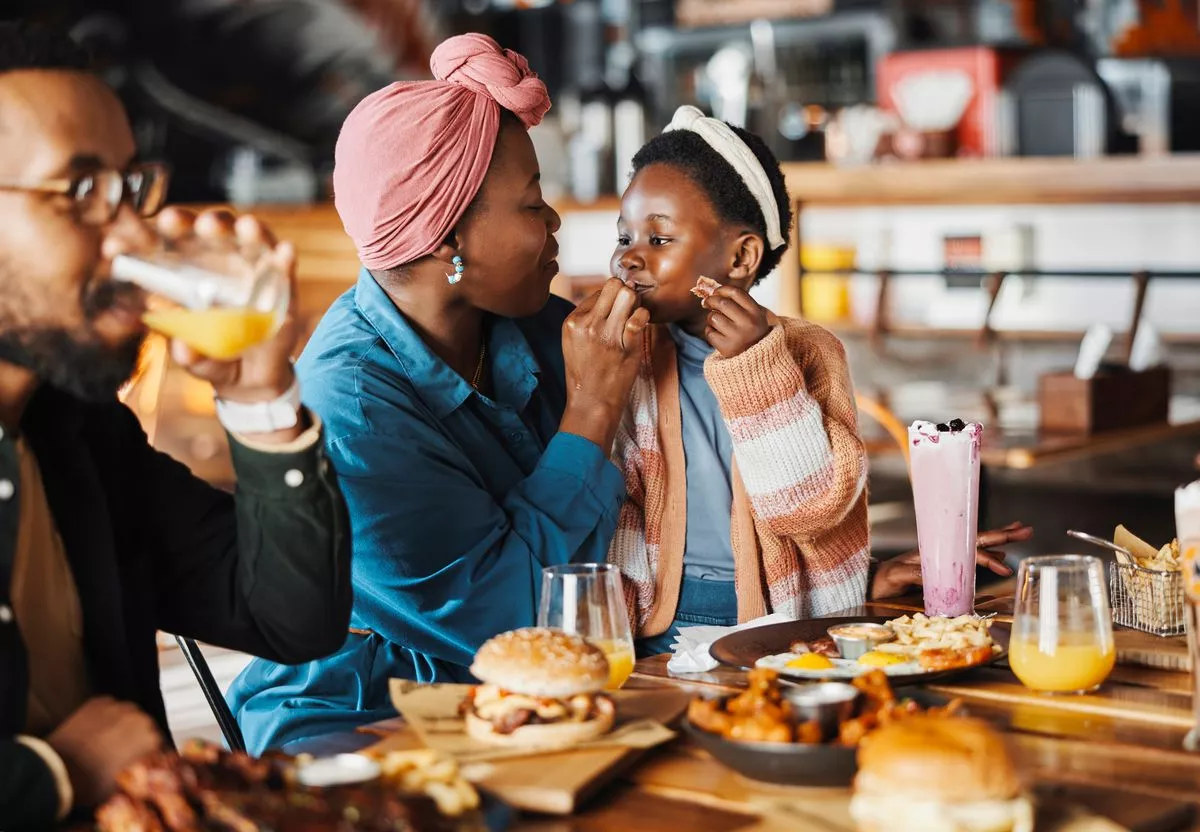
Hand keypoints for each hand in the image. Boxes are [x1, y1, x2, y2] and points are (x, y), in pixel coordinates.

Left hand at [46, 696, 163, 808]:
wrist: (58, 770)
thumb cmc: (91, 781)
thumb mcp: (124, 785)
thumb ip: (141, 771)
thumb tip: (143, 769)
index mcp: (150, 738)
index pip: (158, 743)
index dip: (148, 753)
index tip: (139, 759)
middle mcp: (138, 718)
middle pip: (144, 725)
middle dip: (135, 736)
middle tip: (120, 751)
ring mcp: (117, 708)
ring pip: (126, 714)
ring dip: (121, 724)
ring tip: (106, 740)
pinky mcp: (98, 702)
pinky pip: (108, 708)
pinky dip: (104, 717)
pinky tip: (96, 731)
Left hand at [153, 208, 299, 403]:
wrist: (252, 378)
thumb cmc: (216, 358)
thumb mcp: (197, 360)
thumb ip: (189, 354)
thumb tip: (184, 348)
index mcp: (193, 273)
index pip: (179, 241)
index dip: (169, 228)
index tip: (159, 225)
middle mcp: (224, 265)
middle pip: (217, 231)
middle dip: (208, 222)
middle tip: (201, 225)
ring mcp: (256, 274)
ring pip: (255, 242)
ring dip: (251, 231)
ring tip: (248, 227)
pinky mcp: (284, 289)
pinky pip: (286, 269)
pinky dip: (286, 259)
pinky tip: (284, 252)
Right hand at [561, 278, 649, 450]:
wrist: (592, 403)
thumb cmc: (585, 373)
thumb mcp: (573, 342)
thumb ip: (587, 319)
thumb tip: (608, 297)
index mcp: (573, 321)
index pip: (599, 290)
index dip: (612, 297)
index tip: (615, 311)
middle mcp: (588, 324)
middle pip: (614, 286)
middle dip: (625, 293)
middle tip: (628, 309)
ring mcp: (608, 335)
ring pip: (629, 295)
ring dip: (635, 304)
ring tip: (633, 318)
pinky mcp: (626, 346)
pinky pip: (641, 316)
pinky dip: (644, 318)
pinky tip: (639, 329)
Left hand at [703, 285, 770, 357]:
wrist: (756, 358)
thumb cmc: (750, 330)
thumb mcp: (752, 315)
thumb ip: (737, 302)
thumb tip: (712, 290)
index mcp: (756, 312)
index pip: (736, 293)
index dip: (722, 289)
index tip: (715, 292)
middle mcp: (748, 323)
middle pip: (722, 303)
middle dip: (711, 300)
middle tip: (706, 303)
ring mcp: (737, 336)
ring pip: (713, 317)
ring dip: (711, 318)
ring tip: (716, 322)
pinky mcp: (726, 347)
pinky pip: (709, 332)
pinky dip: (710, 331)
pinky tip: (717, 334)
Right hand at [869, 522, 1032, 600]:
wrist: (868, 584)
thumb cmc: (903, 582)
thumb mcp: (938, 576)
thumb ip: (967, 566)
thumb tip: (999, 558)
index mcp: (943, 552)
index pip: (975, 539)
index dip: (998, 533)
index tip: (1021, 528)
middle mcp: (933, 552)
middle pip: (970, 540)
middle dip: (999, 536)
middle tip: (1025, 531)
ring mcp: (916, 561)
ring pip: (951, 556)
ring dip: (978, 559)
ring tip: (1002, 565)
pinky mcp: (900, 573)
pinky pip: (921, 576)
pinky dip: (934, 578)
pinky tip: (951, 581)